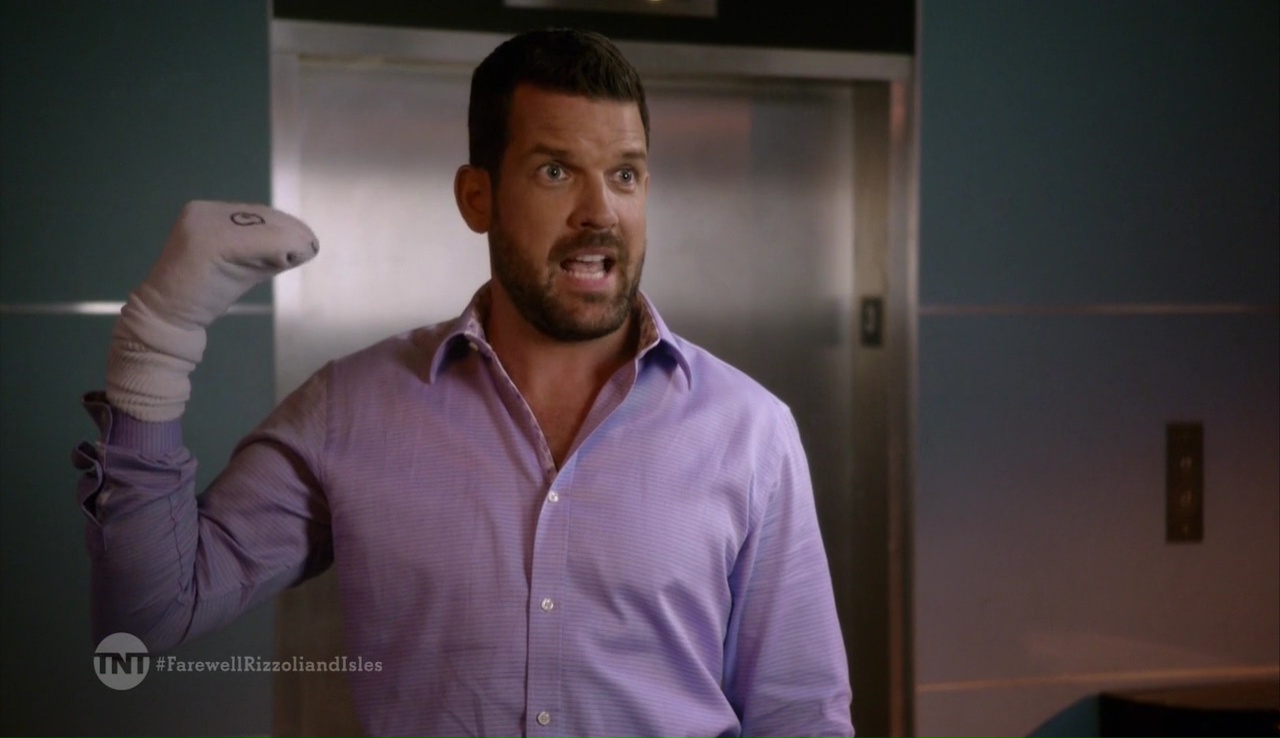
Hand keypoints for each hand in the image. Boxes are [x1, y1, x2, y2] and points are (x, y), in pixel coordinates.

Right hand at [107, 201, 318, 421]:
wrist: (170, 316)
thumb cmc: (207, 296)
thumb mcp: (241, 263)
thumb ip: (264, 248)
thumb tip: (304, 239)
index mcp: (208, 212)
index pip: (261, 214)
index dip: (286, 229)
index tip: (302, 247)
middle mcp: (205, 212)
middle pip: (266, 217)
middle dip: (292, 233)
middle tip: (308, 250)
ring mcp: (205, 225)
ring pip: (265, 227)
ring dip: (291, 242)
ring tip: (302, 254)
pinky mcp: (209, 242)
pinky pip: (258, 241)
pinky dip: (281, 249)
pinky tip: (290, 260)